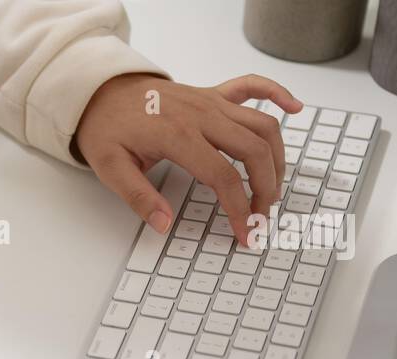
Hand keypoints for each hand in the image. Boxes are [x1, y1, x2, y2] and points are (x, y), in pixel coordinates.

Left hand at [74, 73, 303, 246]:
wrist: (101, 92)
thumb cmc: (107, 129)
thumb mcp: (110, 168)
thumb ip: (138, 197)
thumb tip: (164, 225)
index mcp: (177, 136)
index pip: (223, 177)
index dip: (240, 208)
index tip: (247, 233)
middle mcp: (201, 115)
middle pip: (254, 150)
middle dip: (266, 187)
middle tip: (262, 216)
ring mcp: (210, 101)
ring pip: (262, 124)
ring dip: (277, 157)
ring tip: (272, 188)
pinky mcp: (213, 93)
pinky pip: (253, 86)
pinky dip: (277, 94)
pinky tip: (295, 109)